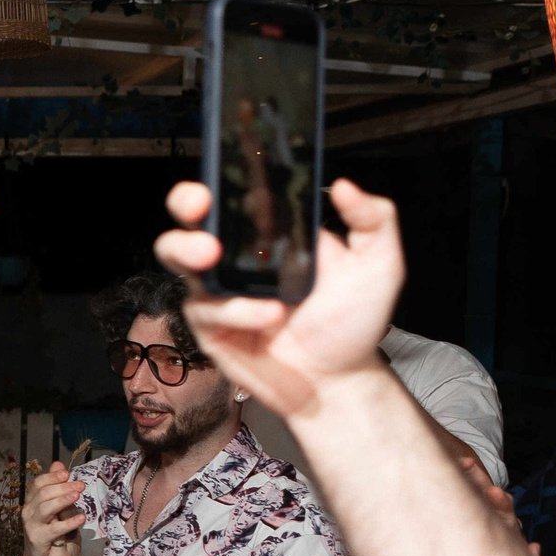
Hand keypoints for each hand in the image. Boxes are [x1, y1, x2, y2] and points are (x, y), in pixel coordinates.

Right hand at [20, 461, 85, 555]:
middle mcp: (28, 512)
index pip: (38, 483)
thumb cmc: (51, 532)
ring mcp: (31, 526)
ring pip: (45, 508)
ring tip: (78, 496)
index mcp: (32, 502)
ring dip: (63, 500)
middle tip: (81, 486)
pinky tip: (81, 519)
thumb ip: (57, 488)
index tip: (68, 474)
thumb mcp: (56, 508)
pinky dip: (68, 522)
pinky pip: (54, 529)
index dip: (52, 476)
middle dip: (63, 487)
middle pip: (43, 493)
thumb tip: (59, 464)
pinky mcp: (38, 539)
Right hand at [153, 178, 403, 416]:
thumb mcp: (379, 264)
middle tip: (199, 204)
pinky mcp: (210, 327)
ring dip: (186, 249)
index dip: (226, 180)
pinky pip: (206, 308)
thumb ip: (374, 219)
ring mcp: (219, 291)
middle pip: (191, 218)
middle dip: (185, 202)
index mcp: (272, 235)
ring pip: (176, 257)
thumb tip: (345, 186)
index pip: (239, 196)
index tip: (231, 175)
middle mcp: (238, 258)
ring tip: (211, 256)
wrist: (339, 379)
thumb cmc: (353, 321)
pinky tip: (269, 316)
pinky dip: (237, 310)